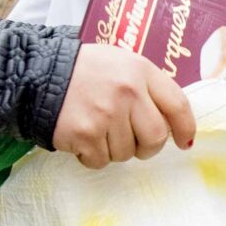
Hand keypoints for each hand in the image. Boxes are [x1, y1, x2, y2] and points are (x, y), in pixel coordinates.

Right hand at [52, 45, 195, 169]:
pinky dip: (93, 156)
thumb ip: (148, 87)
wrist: (39, 74)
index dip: (186, 128)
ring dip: (115, 149)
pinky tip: (83, 137)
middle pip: (156, 138)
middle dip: (147, 147)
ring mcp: (106, 115)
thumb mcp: (122, 64)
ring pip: (127, 154)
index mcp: (140, 71)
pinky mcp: (85, 135)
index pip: (178, 104)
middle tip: (134, 142)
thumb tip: (173, 124)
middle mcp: (127, 91)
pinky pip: (101, 161)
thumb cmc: (85, 71)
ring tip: (99, 129)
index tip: (184, 142)